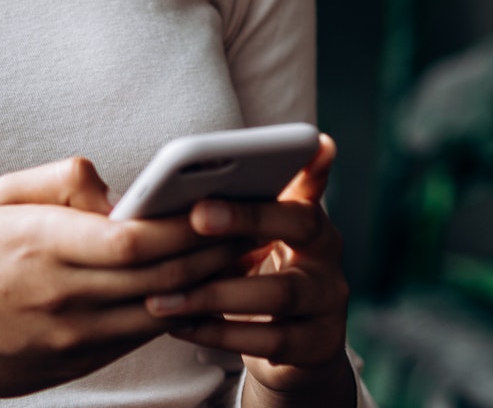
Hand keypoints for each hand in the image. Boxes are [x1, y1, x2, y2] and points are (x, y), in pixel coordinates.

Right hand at [0, 157, 252, 407]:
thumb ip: (60, 179)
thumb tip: (117, 186)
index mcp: (40, 243)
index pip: (133, 240)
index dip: (184, 226)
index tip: (217, 202)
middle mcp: (61, 294)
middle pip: (160, 278)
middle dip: (212, 252)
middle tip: (252, 225)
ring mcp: (72, 335)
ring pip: (161, 311)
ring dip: (207, 285)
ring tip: (240, 255)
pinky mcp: (78, 360)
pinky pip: (141, 334)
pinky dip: (177, 311)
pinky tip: (199, 288)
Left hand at [144, 135, 355, 404]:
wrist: (296, 346)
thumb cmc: (258, 275)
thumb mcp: (251, 241)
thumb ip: (229, 209)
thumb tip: (170, 181)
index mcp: (310, 220)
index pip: (304, 186)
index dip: (305, 168)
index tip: (299, 147)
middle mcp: (327, 255)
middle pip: (299, 227)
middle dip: (248, 218)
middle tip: (196, 214)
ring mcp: (328, 302)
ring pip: (279, 294)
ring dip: (216, 293)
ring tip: (164, 296)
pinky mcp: (319, 346)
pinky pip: (268, 341)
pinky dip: (219, 333)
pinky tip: (179, 325)